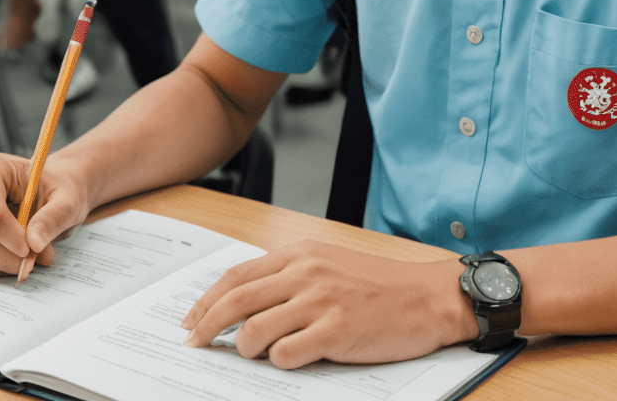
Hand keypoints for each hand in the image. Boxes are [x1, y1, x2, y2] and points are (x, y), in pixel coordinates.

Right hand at [0, 152, 92, 277]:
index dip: (13, 238)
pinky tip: (9, 259)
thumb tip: (35, 243)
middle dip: (11, 256)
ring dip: (3, 265)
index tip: (33, 250)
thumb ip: (54, 217)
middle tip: (38, 259)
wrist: (37, 194)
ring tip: (28, 258)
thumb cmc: (50, 192)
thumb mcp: (65, 198)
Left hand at [181, 241, 474, 368]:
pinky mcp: (336, 331)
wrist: (426, 297)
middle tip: (194, 344)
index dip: (207, 299)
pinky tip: (289, 359)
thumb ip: (292, 277)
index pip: (238, 275)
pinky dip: (279, 361)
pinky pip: (287, 353)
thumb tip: (248, 303)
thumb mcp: (330, 265)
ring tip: (251, 355)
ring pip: (255, 330)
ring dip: (244, 348)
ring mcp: (320, 302)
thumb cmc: (380, 285)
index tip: (191, 319)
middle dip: (207, 326)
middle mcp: (305, 273)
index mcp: (301, 254)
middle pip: (236, 301)